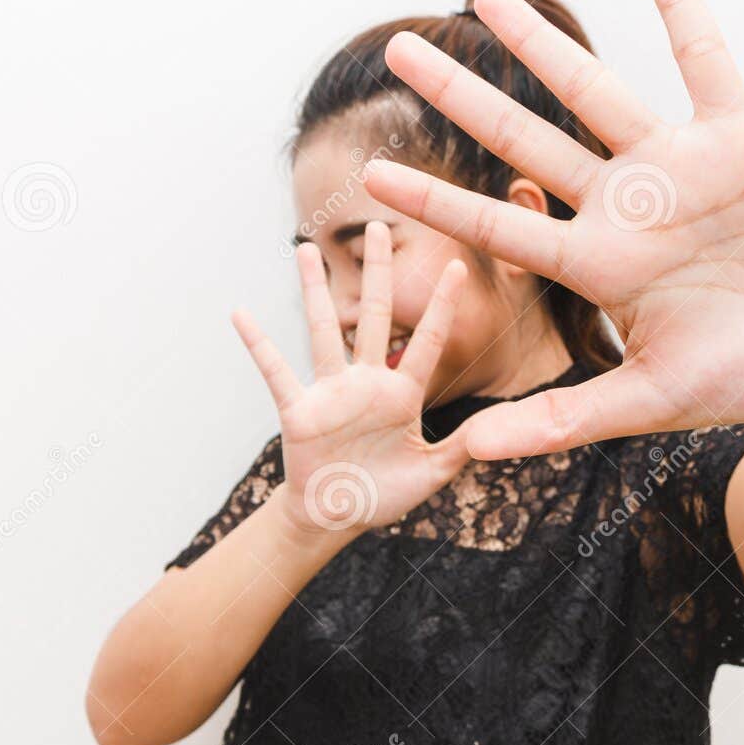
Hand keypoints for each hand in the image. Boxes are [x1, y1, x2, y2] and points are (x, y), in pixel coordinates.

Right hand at [231, 222, 471, 533]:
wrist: (337, 518)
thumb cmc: (386, 494)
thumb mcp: (433, 473)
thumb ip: (463, 447)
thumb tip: (502, 427)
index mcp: (404, 395)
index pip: (428, 342)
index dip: (442, 307)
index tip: (459, 265)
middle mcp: (368, 383)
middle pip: (376, 316)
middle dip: (378, 272)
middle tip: (378, 226)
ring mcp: (332, 393)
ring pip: (324, 332)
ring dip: (314, 291)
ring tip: (305, 248)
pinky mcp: (300, 411)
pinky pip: (276, 373)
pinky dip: (259, 344)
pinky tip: (241, 314)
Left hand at [361, 0, 743, 459]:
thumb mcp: (650, 400)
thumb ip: (564, 418)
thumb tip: (471, 451)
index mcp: (598, 266)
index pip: (496, 225)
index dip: (434, 198)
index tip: (367, 172)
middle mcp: (625, 208)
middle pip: (523, 140)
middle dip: (461, 96)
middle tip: (399, 50)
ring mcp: (678, 168)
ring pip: (595, 91)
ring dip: (543, 43)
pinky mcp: (741, 140)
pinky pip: (708, 60)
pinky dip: (685, 9)